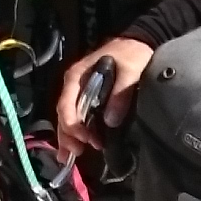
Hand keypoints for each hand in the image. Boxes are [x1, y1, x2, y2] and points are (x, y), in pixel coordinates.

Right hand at [52, 37, 152, 161]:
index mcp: (77, 76)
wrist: (136, 43)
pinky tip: (73, 148)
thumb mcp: (130, 68)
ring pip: (67, 118)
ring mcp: (78, 92)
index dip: (74, 126)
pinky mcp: (87, 97)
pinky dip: (74, 133)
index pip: (67, 105)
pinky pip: (76, 117)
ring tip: (71, 157)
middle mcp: (73, 85)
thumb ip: (121, 93)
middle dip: (69, 136)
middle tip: (79, 153)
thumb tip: (110, 121)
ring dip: (69, 138)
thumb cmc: (131, 54)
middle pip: (64, 115)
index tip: (88, 140)